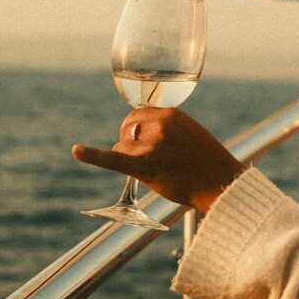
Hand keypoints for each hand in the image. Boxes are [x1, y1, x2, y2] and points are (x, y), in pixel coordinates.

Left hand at [72, 108, 245, 212]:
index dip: (135, 130)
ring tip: (155, 171)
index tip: (142, 142)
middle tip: (147, 159)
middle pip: (126, 130)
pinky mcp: (146, 166)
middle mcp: (161, 125)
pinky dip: (92, 155)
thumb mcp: (189, 133)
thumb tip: (138, 132)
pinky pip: (114, 159)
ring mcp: (153, 145)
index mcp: (171, 114)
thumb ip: (166, 128)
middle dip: (129, 144)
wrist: (222, 184)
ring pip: (122, 148)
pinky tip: (76, 151)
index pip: (137, 115)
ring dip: (130, 160)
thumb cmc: (207, 163)